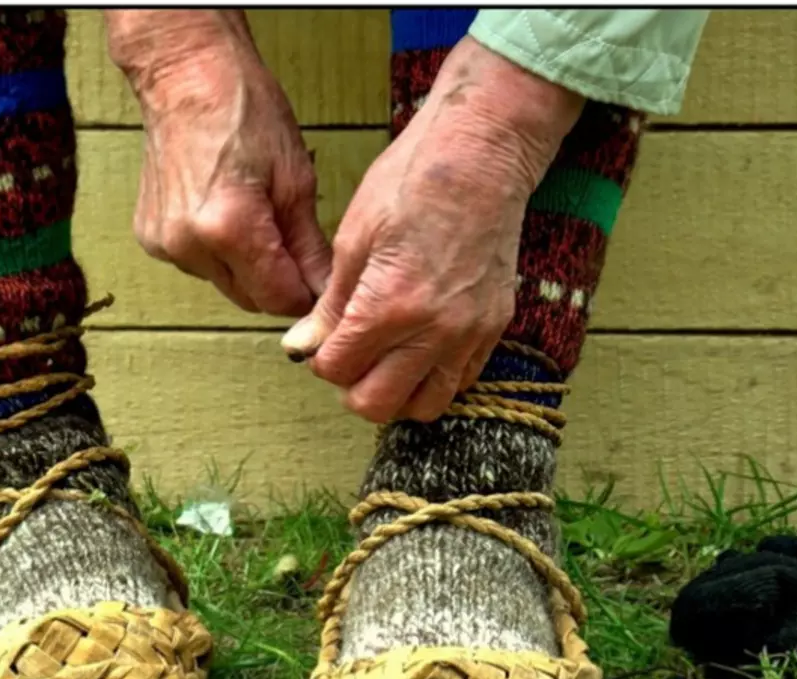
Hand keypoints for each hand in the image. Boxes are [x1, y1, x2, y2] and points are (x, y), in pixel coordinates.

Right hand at [105, 10, 331, 316]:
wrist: (187, 78)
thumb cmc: (242, 110)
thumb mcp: (295, 179)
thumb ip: (308, 246)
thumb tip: (324, 289)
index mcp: (229, 228)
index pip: (277, 299)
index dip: (304, 294)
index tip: (316, 279)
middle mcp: (190, 244)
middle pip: (250, 299)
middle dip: (276, 281)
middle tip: (290, 242)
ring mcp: (166, 244)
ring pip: (225, 285)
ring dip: (246, 268)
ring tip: (253, 217)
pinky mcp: (152, 240)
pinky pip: (199, 266)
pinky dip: (217, 253)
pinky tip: (222, 213)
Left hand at [281, 38, 583, 422]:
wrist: (482, 153)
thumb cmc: (412, 181)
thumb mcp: (353, 238)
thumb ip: (331, 306)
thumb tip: (301, 348)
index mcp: (391, 306)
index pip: (338, 370)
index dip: (321, 358)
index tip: (323, 338)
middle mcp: (436, 331)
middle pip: (377, 404)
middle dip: (352, 386)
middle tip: (348, 355)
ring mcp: (471, 333)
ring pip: (424, 406)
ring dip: (395, 392)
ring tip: (383, 358)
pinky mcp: (494, 326)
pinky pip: (460, 382)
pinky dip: (432, 378)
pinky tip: (417, 348)